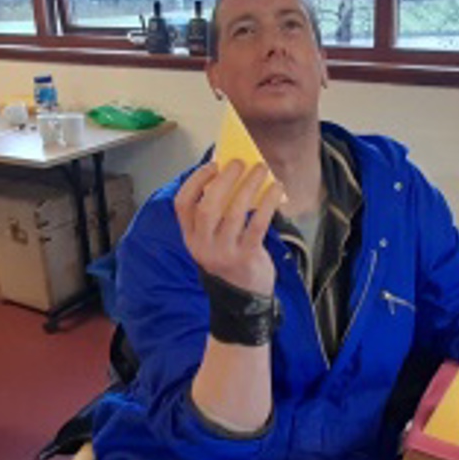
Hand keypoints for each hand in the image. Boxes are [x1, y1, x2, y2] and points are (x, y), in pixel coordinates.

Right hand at [175, 160, 283, 295]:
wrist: (243, 298)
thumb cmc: (231, 258)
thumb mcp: (214, 239)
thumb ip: (218, 212)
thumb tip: (230, 173)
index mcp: (190, 237)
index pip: (182, 204)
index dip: (196, 181)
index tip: (213, 165)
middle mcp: (203, 245)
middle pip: (208, 206)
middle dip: (224, 180)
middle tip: (239, 162)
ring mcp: (224, 253)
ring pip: (234, 213)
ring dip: (249, 187)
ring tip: (261, 169)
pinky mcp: (247, 257)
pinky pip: (258, 225)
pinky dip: (267, 203)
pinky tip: (276, 189)